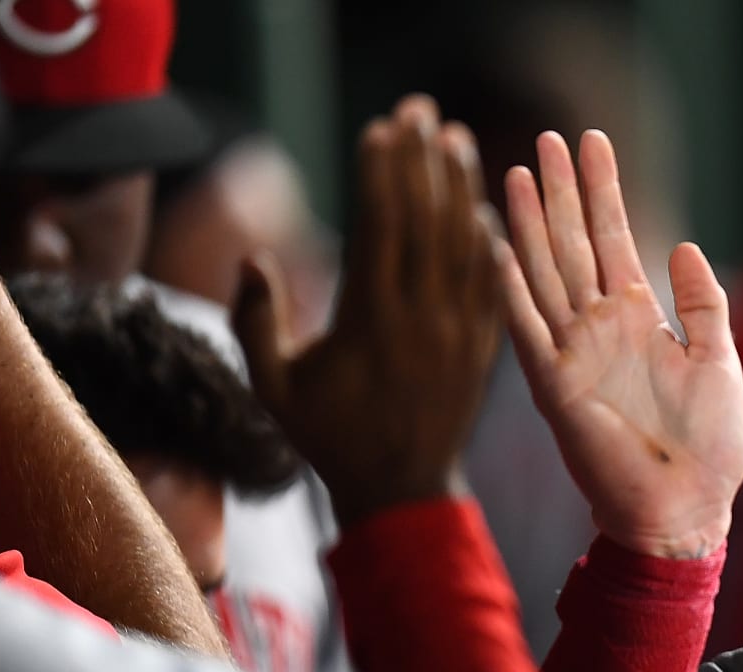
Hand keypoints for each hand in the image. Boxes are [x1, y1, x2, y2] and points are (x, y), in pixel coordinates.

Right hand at [234, 96, 499, 528]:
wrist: (400, 490)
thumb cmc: (328, 438)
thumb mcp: (273, 388)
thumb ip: (254, 322)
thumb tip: (250, 257)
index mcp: (371, 321)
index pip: (381, 226)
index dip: (383, 173)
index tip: (380, 128)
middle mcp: (422, 320)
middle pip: (429, 221)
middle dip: (424, 160)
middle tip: (421, 111)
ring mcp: (460, 334)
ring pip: (467, 245)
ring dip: (462, 187)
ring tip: (456, 141)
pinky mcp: (484, 349)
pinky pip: (492, 283)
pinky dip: (488, 241)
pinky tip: (483, 206)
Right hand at [494, 129, 742, 557]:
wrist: (686, 509)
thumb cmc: (708, 447)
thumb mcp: (718, 360)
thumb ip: (702, 303)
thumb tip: (683, 246)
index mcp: (638, 319)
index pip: (613, 238)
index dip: (602, 191)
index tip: (592, 142)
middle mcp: (599, 328)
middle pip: (572, 243)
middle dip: (560, 190)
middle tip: (548, 138)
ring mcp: (572, 353)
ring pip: (544, 272)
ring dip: (528, 224)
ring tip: (516, 171)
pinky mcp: (554, 386)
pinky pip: (525, 330)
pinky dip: (509, 290)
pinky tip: (496, 246)